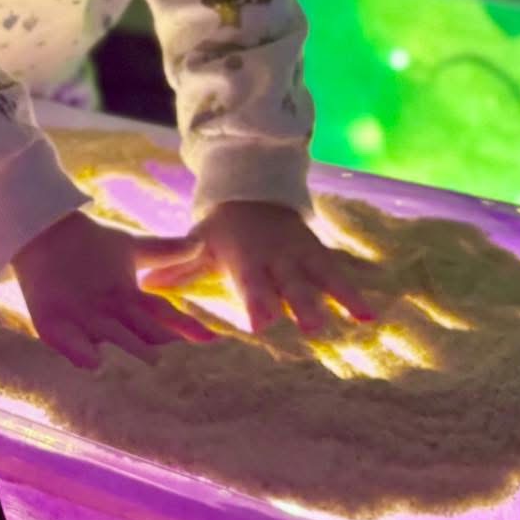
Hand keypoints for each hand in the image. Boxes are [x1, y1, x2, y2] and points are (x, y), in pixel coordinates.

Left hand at [13, 210, 217, 369]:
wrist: (45, 235)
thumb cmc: (90, 246)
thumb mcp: (131, 247)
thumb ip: (165, 250)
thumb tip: (200, 243)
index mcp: (131, 301)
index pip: (164, 316)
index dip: (187, 327)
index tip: (214, 340)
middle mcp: (113, 317)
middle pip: (142, 334)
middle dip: (159, 347)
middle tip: (183, 368)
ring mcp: (84, 324)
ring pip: (113, 339)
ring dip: (129, 350)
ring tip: (149, 362)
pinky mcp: (54, 328)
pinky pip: (68, 342)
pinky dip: (79, 351)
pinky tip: (92, 361)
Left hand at [143, 199, 375, 335]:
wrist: (252, 191)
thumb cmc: (221, 229)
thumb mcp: (199, 244)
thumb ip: (178, 269)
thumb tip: (146, 286)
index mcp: (246, 259)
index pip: (252, 283)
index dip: (258, 302)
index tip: (263, 324)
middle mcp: (276, 258)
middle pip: (291, 283)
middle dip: (302, 304)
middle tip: (312, 327)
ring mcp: (301, 255)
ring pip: (321, 277)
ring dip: (338, 298)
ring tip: (359, 321)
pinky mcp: (319, 253)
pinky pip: (338, 273)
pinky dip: (354, 293)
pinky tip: (372, 317)